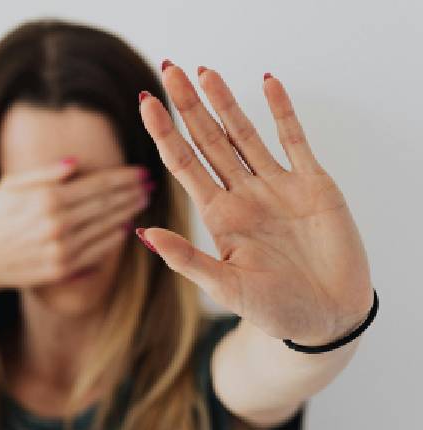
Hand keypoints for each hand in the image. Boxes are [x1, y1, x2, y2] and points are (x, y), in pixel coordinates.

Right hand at [0, 160, 150, 292]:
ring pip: (106, 227)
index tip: (141, 171)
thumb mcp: (10, 186)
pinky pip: (97, 252)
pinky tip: (125, 228)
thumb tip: (76, 162)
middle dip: (131, 193)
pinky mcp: (62, 269)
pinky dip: (114, 239)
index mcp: (47, 199)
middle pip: (106, 205)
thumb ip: (44, 173)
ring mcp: (62, 249)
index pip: (97, 185)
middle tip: (149, 185)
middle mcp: (58, 224)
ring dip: (128, 213)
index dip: (123, 178)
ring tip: (142, 202)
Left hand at [137, 62, 373, 344]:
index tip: (146, 102)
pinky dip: (281, 111)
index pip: (184, 164)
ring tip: (204, 72)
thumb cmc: (275, 309)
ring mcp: (276, 186)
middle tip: (169, 71)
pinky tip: (267, 83)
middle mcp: (242, 195)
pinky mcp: (311, 184)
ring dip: (226, 103)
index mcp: (219, 216)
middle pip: (209, 141)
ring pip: (245, 134)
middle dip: (188, 107)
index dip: (165, 133)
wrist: (327, 316)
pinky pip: (294, 139)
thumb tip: (143, 233)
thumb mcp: (226, 287)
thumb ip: (188, 259)